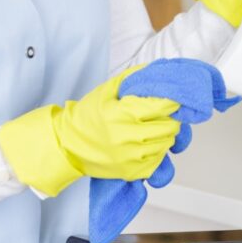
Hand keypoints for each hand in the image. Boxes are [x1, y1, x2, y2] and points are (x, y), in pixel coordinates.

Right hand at [0, 66, 180, 196]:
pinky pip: (158, 160)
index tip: (173, 98)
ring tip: (153, 127)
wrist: (68, 144)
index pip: (161, 106)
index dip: (172, 101)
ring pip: (166, 143)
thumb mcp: (107, 90)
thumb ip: (132, 78)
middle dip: (170, 117)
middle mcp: (127, 138)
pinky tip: (147, 143)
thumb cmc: (87, 115)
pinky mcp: (131, 172)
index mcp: (122, 114)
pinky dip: (158, 150)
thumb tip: (157, 70)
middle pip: (169, 126)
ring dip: (165, 134)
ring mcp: (130, 157)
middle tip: (162, 113)